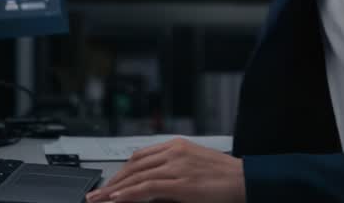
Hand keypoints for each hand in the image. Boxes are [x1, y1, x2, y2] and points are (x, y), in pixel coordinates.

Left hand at [85, 139, 245, 202]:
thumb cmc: (225, 176)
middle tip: (97, 193)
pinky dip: (131, 193)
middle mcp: (174, 152)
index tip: (109, 182)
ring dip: (115, 189)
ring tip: (100, 199)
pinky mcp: (181, 182)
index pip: (139, 156)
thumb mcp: (194, 165)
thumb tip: (152, 183)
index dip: (121, 170)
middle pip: (134, 165)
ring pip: (137, 176)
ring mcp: (177, 166)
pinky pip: (149, 187)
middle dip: (113, 180)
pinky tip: (118, 199)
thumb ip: (173, 169)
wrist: (246, 180)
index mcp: (177, 146)